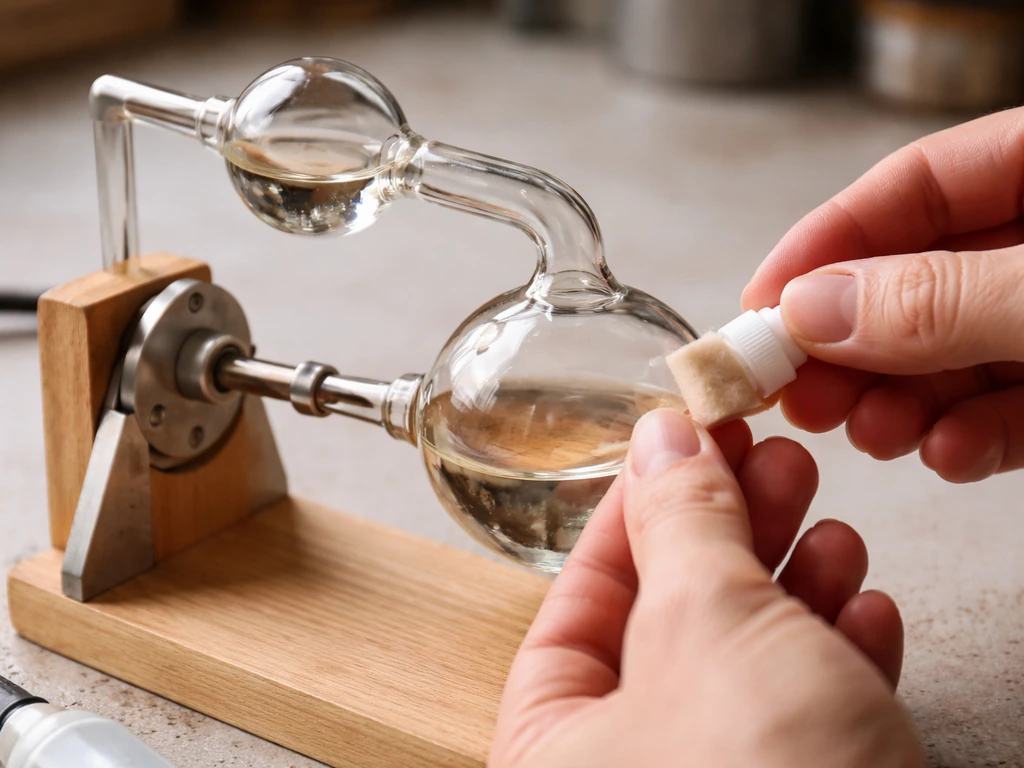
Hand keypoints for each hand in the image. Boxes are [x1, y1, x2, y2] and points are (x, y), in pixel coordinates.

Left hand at [490, 410, 921, 767]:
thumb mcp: (709, 625)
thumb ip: (680, 521)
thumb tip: (662, 440)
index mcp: (556, 751)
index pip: (579, 600)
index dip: (635, 510)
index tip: (681, 448)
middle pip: (673, 622)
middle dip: (731, 534)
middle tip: (769, 463)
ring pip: (750, 662)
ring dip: (796, 584)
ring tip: (829, 526)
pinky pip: (811, 716)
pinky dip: (840, 654)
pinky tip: (864, 609)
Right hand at [744, 107, 1023, 482]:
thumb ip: (942, 300)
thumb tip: (813, 312)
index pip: (915, 185)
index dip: (829, 241)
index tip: (763, 306)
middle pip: (920, 279)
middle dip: (855, 342)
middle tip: (797, 389)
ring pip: (958, 352)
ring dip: (903, 400)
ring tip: (870, 434)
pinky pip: (1015, 407)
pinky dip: (971, 435)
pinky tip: (946, 454)